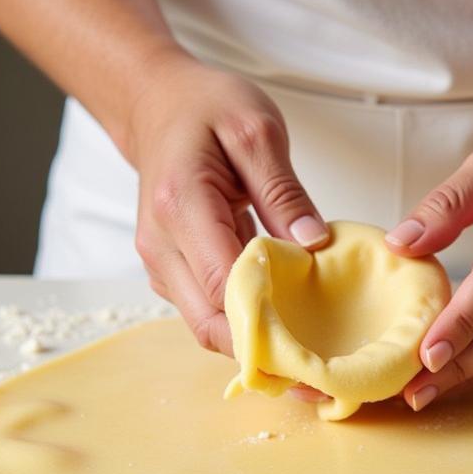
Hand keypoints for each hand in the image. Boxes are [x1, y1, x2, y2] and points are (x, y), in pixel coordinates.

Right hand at [128, 49, 328, 354]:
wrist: (156, 104)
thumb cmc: (206, 108)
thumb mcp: (257, 131)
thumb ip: (284, 192)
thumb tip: (313, 246)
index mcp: (182, 205)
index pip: (222, 286)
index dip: (266, 322)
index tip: (313, 344)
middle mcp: (161, 244)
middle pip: (209, 322)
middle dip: (261, 350)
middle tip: (315, 370)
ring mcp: (161, 262)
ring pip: (205, 325)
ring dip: (252, 342)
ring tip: (305, 354)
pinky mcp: (170, 270)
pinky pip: (206, 310)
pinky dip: (242, 324)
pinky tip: (282, 324)